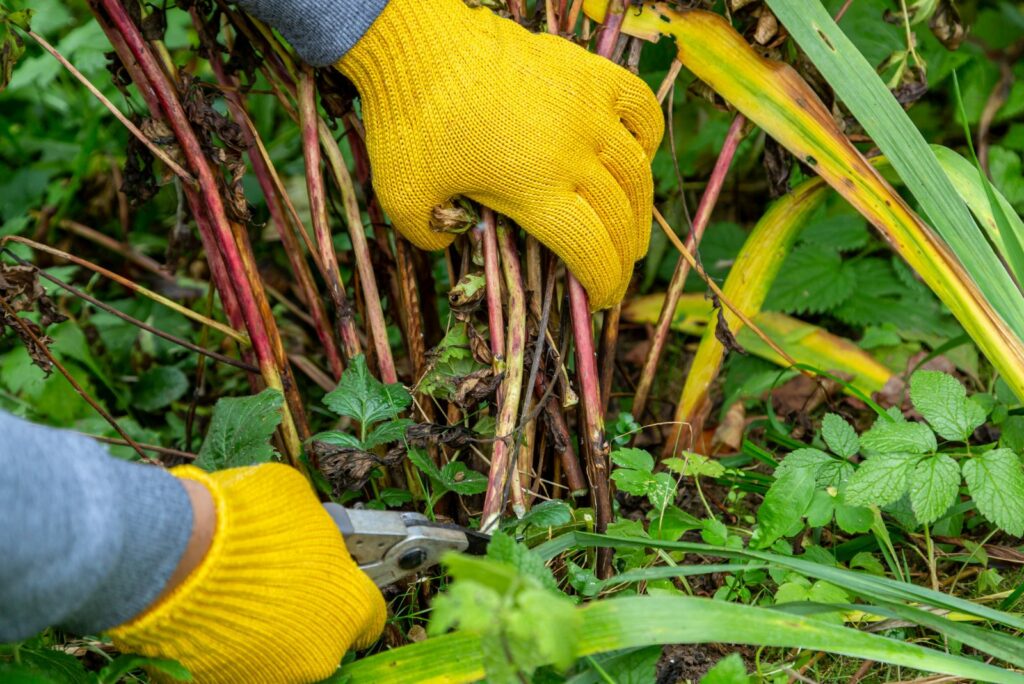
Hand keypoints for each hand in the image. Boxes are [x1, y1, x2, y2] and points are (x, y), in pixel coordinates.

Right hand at [110, 464, 385, 683]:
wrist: (175, 551)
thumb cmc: (249, 519)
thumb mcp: (300, 503)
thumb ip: (316, 530)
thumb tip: (311, 531)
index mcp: (350, 607)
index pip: (370, 612)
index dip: (348, 593)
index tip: (332, 583)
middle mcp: (320, 654)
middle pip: (324, 637)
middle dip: (306, 613)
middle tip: (275, 583)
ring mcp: (271, 676)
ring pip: (279, 656)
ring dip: (268, 632)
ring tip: (237, 597)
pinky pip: (234, 665)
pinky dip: (228, 645)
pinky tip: (211, 614)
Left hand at [337, 0, 662, 309]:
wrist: (418, 43)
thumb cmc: (408, 120)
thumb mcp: (403, 197)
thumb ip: (430, 236)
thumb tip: (452, 242)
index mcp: (537, 192)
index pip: (593, 251)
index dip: (605, 284)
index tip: (602, 300)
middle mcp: (575, 155)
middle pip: (621, 218)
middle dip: (623, 255)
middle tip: (617, 269)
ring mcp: (589, 111)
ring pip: (637, 171)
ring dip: (640, 208)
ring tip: (630, 225)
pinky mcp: (590, 73)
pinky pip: (641, 110)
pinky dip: (647, 139)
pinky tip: (635, 155)